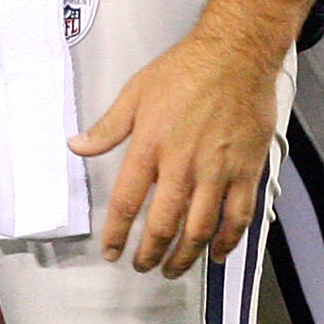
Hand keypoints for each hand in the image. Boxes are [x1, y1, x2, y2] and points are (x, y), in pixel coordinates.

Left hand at [70, 25, 283, 277]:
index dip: (117, 234)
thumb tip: (77, 146)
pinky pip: (237, 217)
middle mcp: (182, 165)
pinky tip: (217, 253)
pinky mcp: (246, 170)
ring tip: (173, 268)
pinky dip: (227, 241)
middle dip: (150, 253)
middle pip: (163, 225)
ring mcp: (217, 171)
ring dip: (184, 257)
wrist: (236, 54)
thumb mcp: (136, 92)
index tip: (112, 251)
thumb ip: (107, 127)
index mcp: (150, 146)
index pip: (127, 203)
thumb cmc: (186, 69)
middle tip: (143, 266)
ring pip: (199, 229)